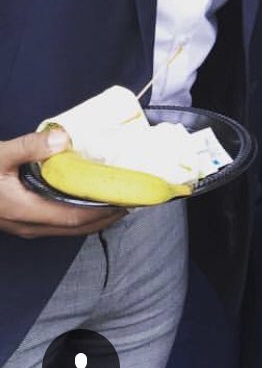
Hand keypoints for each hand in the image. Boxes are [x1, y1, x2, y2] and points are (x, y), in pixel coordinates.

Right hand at [0, 129, 124, 237]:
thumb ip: (29, 148)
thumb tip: (63, 138)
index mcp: (25, 211)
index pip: (75, 218)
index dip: (104, 211)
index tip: (129, 198)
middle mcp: (28, 224)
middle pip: (76, 228)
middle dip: (107, 216)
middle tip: (133, 198)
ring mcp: (24, 225)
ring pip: (67, 228)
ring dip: (94, 216)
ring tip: (117, 197)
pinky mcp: (22, 220)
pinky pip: (57, 222)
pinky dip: (78, 213)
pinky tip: (88, 197)